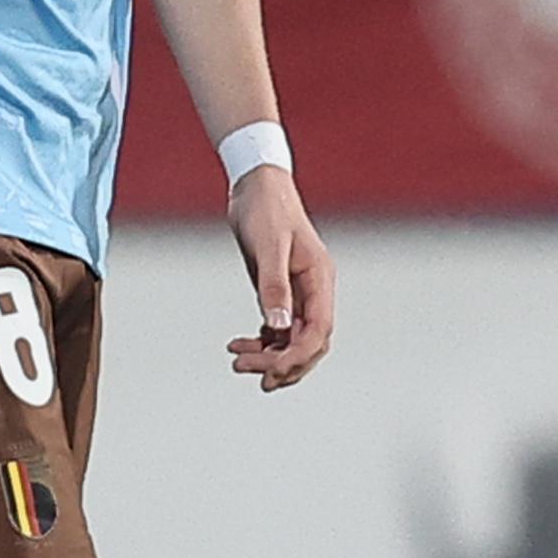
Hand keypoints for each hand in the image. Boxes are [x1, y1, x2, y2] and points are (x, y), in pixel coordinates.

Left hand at [225, 167, 334, 392]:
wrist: (255, 186)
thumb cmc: (265, 210)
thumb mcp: (268, 246)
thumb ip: (273, 286)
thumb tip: (276, 327)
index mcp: (320, 280)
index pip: (318, 332)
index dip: (297, 357)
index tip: (268, 371)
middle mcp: (314, 290)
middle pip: (309, 343)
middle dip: (282, 363)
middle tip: (247, 371)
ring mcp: (299, 291)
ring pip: (293, 339)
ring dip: (270, 356)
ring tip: (237, 361)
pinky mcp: (281, 289)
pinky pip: (279, 327)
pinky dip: (263, 341)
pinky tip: (241, 344)